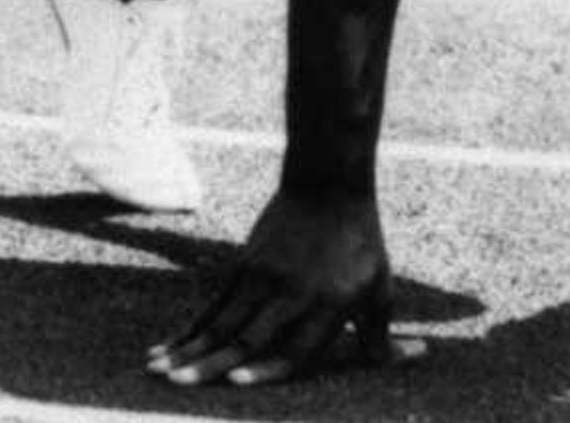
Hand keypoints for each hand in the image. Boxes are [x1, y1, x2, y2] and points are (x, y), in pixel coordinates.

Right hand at [145, 184, 424, 387]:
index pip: (294, 345)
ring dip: (189, 350)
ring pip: (222, 322)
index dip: (266, 366)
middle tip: (178, 386)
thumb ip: (381, 334)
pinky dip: (189, 329)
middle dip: (211, 364)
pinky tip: (166, 348)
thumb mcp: (379, 287)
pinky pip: (214, 305)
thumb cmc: (360, 243)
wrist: (329, 183)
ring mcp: (264, 277)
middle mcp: (292, 293)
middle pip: (248, 336)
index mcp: (327, 304)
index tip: (237, 381)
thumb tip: (412, 359)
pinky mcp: (245, 264)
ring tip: (157, 372)